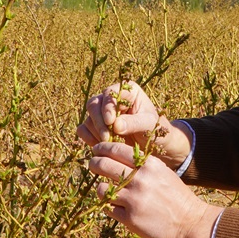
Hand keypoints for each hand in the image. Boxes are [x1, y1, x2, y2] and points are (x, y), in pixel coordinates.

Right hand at [76, 81, 191, 166]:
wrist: (154, 146)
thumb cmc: (155, 131)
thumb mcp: (149, 125)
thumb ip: (134, 123)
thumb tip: (115, 125)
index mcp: (127, 90)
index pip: (110, 93)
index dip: (108, 107)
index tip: (111, 122)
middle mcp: (111, 98)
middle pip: (94, 104)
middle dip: (99, 122)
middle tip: (107, 138)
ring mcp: (101, 112)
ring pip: (88, 118)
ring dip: (96, 132)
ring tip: (109, 144)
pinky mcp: (95, 126)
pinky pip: (83, 129)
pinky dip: (89, 138)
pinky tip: (100, 146)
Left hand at [89, 141, 221, 237]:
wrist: (189, 222)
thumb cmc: (176, 196)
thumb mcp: (162, 172)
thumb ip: (142, 165)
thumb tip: (117, 157)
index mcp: (149, 165)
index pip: (117, 149)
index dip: (102, 147)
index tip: (97, 149)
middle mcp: (139, 180)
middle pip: (104, 165)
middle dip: (94, 163)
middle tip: (93, 164)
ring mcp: (133, 200)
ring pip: (102, 188)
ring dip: (101, 188)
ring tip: (106, 190)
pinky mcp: (130, 219)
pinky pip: (108, 208)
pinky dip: (109, 206)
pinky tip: (115, 205)